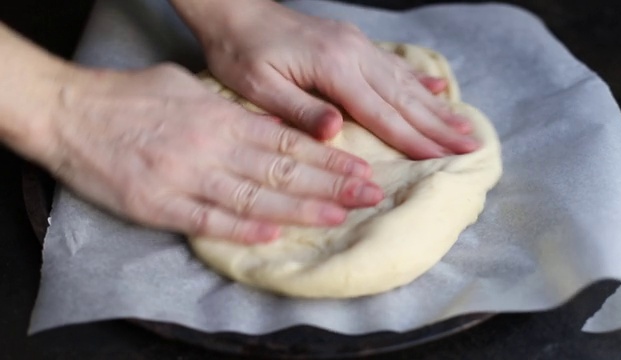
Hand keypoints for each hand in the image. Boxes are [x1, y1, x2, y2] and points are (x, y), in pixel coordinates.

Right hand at [41, 64, 382, 242]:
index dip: (329, 159)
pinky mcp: (158, 202)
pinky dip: (240, 229)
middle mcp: (211, 147)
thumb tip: (270, 126)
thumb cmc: (131, 97)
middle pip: (282, 171)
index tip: (361, 171)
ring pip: (253, 197)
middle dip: (331, 185)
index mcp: (221, 118)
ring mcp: (186, 176)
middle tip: (370, 196)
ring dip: (299, 209)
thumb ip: (231, 111)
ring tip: (338, 217)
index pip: (288, 143)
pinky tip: (272, 236)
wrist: (72, 111)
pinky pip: (206, 219)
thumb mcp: (188, 89)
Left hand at [173, 0, 478, 158]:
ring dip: (436, 107)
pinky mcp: (353, 43)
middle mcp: (355, 54)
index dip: (413, 139)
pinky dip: (418, 79)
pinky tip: (437, 88)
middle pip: (404, 98)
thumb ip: (301, 110)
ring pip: (405, 82)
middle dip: (439, 126)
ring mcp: (357, 46)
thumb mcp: (259, 87)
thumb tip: (336, 131)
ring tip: (465, 125)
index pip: (381, 112)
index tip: (443, 159)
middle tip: (472, 145)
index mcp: (334, 68)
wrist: (236, 11)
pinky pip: (393, 64)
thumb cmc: (241, 53)